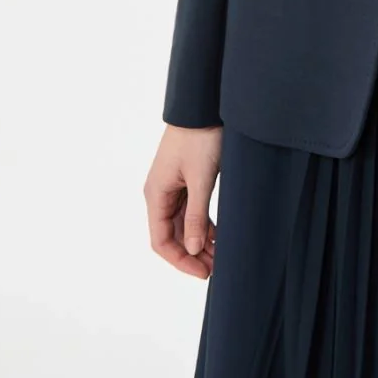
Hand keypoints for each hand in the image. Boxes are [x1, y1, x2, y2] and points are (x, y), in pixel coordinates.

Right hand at [144, 124, 222, 278]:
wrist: (204, 105)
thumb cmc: (200, 137)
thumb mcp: (201, 178)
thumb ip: (196, 215)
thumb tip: (193, 249)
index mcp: (156, 194)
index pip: (161, 241)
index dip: (180, 260)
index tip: (203, 273)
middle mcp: (160, 193)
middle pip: (172, 235)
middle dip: (192, 254)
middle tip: (216, 268)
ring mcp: (173, 187)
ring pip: (183, 225)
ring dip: (199, 241)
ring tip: (220, 256)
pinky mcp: (186, 180)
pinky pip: (191, 210)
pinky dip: (204, 225)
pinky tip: (218, 236)